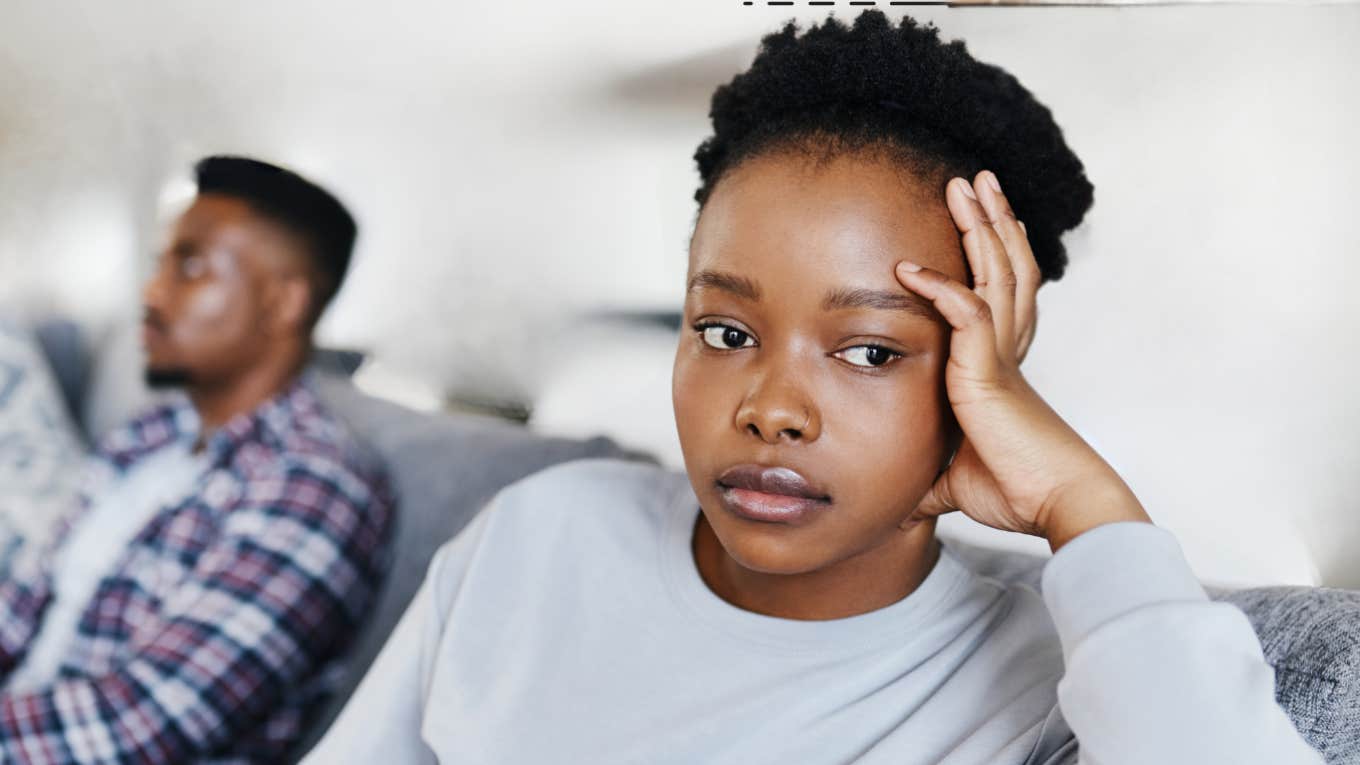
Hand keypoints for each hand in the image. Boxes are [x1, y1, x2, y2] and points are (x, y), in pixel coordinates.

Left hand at [896, 170, 1150, 551]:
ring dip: (980, 227)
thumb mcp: (954, 478)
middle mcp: (1009, 351)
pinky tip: (910, 269)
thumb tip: (899, 498)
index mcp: (1003, 367)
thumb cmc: (1017, 492)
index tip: (984, 225)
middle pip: (1006, 268)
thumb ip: (927, 473)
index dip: (997, 256)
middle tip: (976, 181)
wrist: (1058, 505)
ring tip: (967, 185)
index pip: (1002, 297)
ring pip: (996, 274)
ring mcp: (1002, 356)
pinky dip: (940, 286)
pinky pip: (966, 313)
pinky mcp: (989, 372)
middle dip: (992, 221)